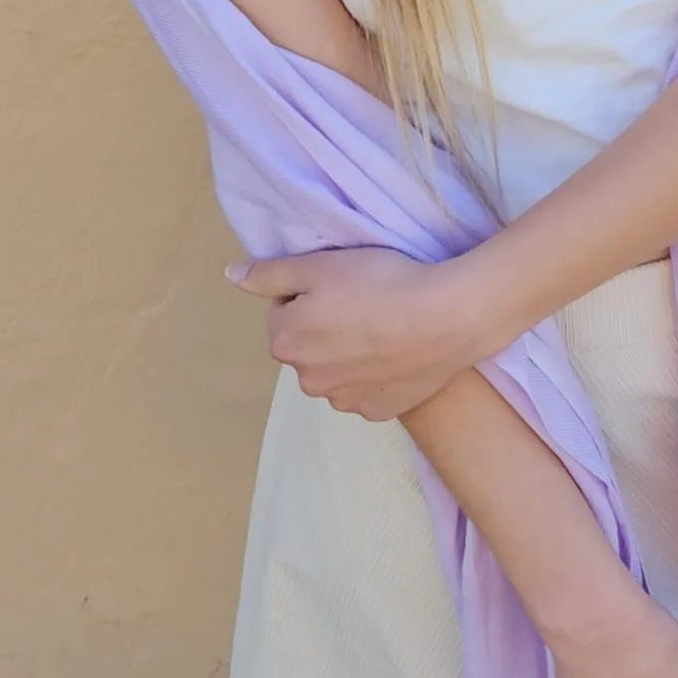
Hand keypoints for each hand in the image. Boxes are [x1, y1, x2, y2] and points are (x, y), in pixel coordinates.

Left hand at [225, 246, 476, 419]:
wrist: (446, 318)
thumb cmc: (382, 283)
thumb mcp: (321, 264)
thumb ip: (270, 273)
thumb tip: (230, 276)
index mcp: (286, 342)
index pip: (284, 311)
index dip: (312, 292)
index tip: (344, 283)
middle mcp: (306, 380)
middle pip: (309, 345)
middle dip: (327, 326)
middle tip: (366, 302)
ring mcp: (342, 400)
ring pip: (337, 370)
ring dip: (350, 352)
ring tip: (386, 326)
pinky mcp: (376, 412)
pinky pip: (366, 390)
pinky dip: (376, 373)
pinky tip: (398, 351)